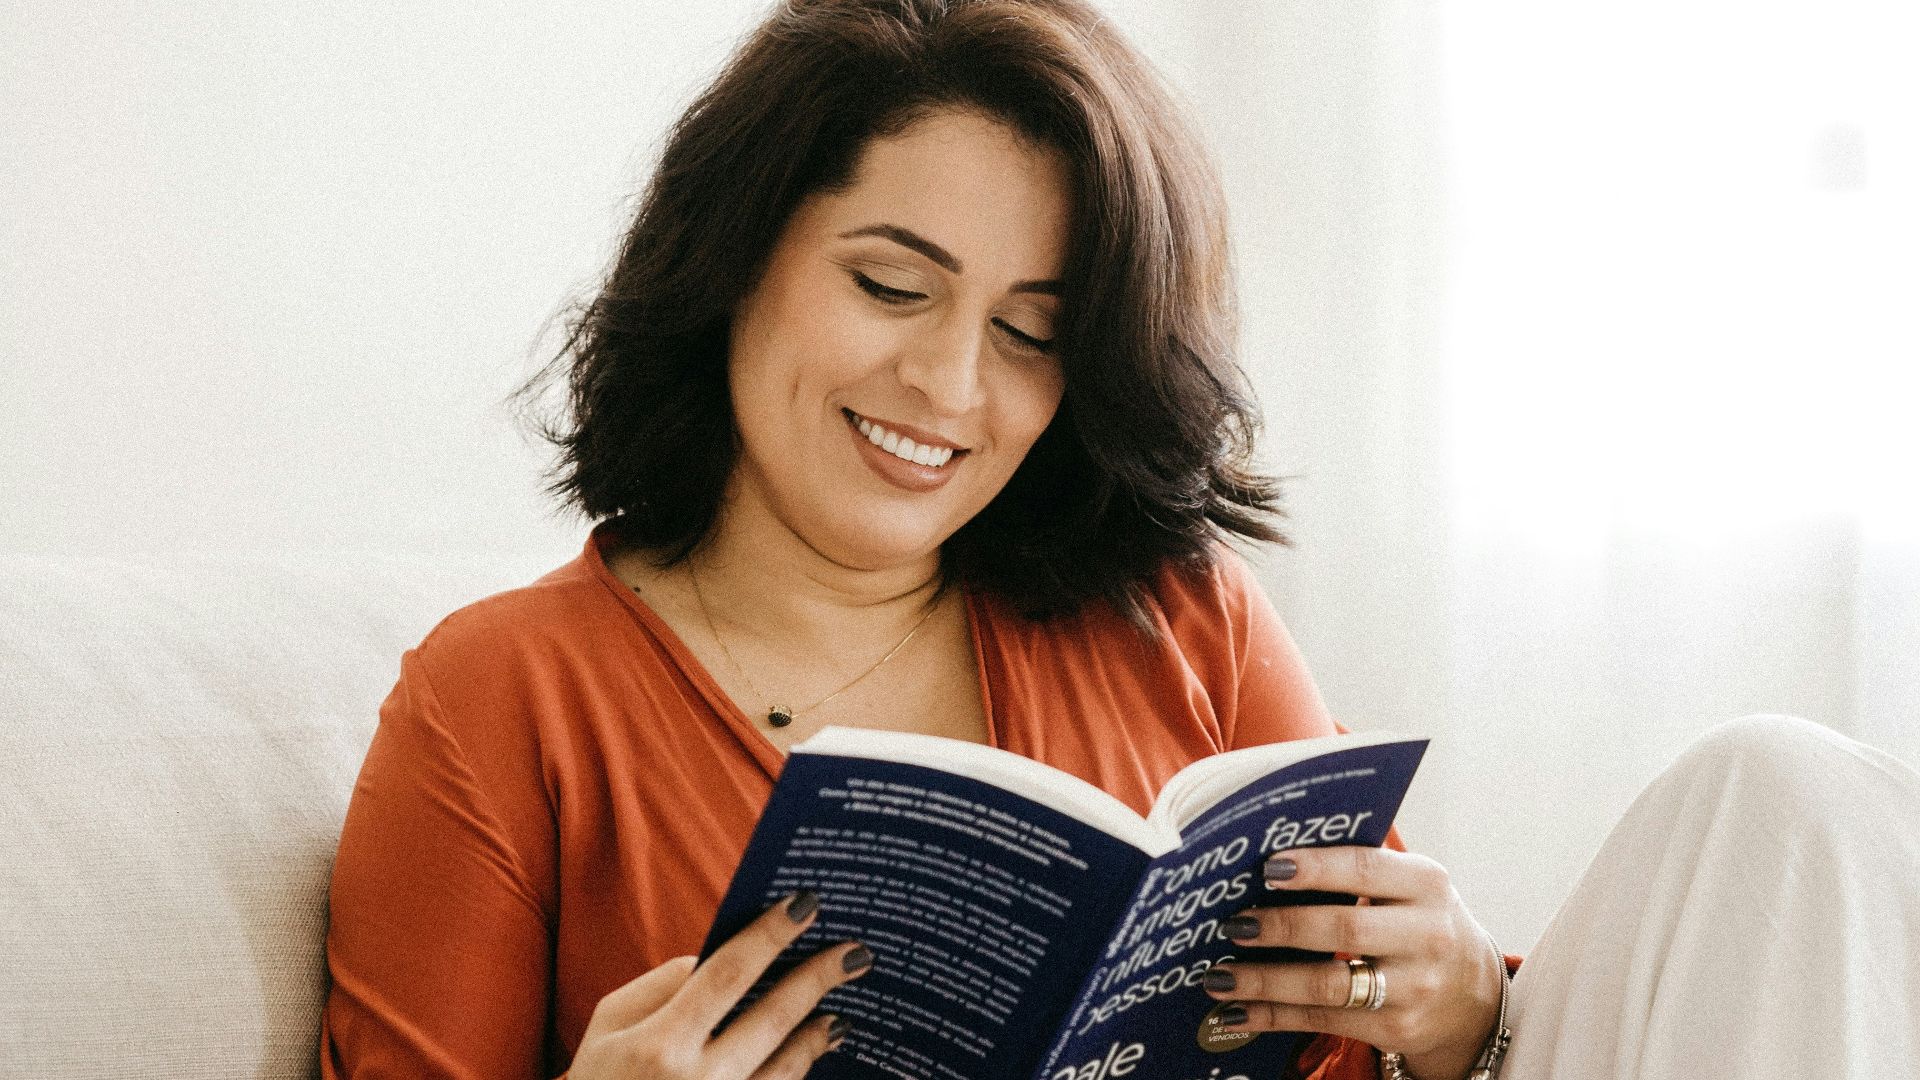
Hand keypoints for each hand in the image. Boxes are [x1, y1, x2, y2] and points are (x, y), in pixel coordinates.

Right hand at [567, 890, 872, 1079]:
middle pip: (775, 1017)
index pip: (729, 974)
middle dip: (819, 978)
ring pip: (789, 1065)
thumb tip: (718, 959)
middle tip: (856, 952)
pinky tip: (816, 1049)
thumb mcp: (608, 1027)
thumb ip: (662, 985)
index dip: (771, 935)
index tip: (806, 904)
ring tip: (839, 1006)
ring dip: (819, 1032)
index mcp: (661, 1044)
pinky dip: (801, 1069)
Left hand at [1200, 846, 1500, 1079]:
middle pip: (1343, 929)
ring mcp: (1414, 987)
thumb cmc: (1418, 923)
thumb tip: (1268, 855)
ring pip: (1327, 984)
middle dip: (1280, 926)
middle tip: (1232, 924)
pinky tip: (1238, 1012)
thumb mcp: (1408, 886)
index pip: (1365, 868)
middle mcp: (1427, 935)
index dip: (1314, 868)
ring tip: (1219, 975)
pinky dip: (1274, 1016)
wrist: (1474, 996)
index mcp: (1426, 883)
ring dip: (1265, 981)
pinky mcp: (1397, 1028)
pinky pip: (1324, 1020)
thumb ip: (1357, 867)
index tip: (1267, 868)